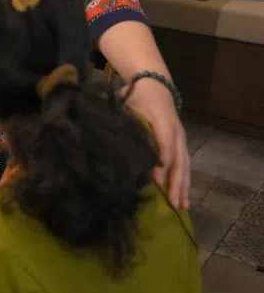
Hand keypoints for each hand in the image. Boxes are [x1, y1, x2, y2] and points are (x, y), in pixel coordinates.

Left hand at [124, 78, 190, 207]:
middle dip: (176, 182)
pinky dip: (184, 182)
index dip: (162, 162)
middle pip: (179, 160)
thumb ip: (122, 119)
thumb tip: (107, 136)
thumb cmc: (137, 96)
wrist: (155, 85)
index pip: (164, 144)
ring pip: (185, 165)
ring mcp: (181, 138)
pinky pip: (185, 165)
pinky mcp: (181, 144)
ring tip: (182, 207)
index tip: (156, 180)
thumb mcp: (127, 103)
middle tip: (173, 203)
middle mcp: (176, 132)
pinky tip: (183, 198)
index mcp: (163, 120)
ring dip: (184, 187)